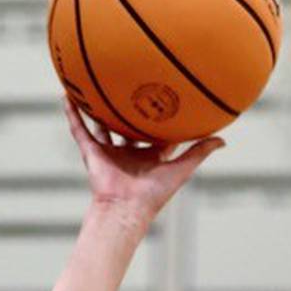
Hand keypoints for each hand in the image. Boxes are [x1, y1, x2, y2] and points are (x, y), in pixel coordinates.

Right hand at [64, 97, 221, 227]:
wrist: (126, 209)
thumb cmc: (154, 195)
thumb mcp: (182, 168)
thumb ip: (199, 152)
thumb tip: (223, 139)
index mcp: (148, 156)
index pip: (155, 131)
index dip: (158, 114)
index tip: (162, 93)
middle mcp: (128, 152)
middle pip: (127, 125)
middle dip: (128, 108)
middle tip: (130, 82)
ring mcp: (108, 152)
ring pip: (101, 124)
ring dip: (95, 107)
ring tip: (91, 84)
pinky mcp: (91, 152)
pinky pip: (79, 129)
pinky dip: (72, 114)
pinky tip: (66, 96)